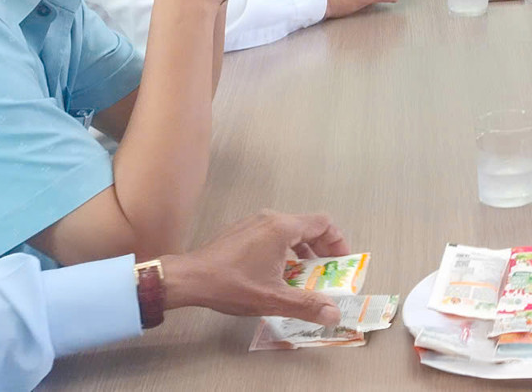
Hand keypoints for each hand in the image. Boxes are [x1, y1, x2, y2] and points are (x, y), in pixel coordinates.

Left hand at [160, 210, 349, 324]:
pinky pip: (272, 234)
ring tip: (304, 274)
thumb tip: (333, 313)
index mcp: (281, 228)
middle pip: (308, 226)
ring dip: (302, 250)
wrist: (190, 279)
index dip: (337, 242)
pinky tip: (278, 272)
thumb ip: (307, 305)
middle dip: (321, 249)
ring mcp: (254, 223)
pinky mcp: (242, 231)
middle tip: (327, 271)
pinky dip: (284, 249)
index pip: (323, 223)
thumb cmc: (229, 284)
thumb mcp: (273, 299)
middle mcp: (269, 219)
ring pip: (289, 231)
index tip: (341, 261)